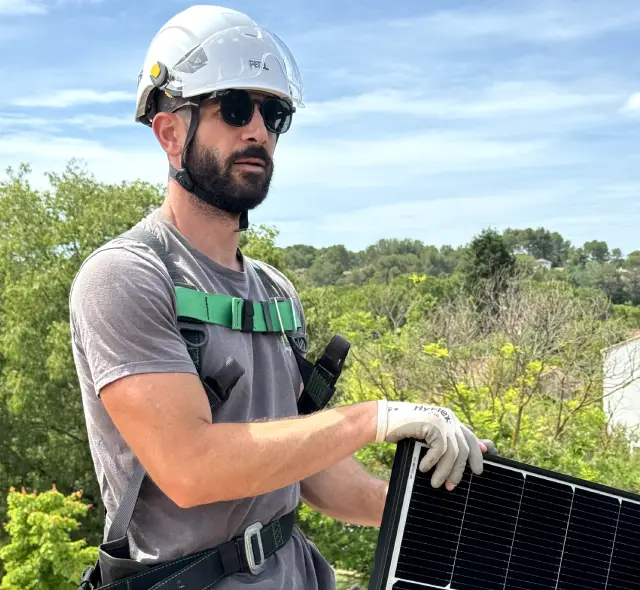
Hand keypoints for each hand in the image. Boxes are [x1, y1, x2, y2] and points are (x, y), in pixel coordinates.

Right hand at [375, 401, 491, 489]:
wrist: (383, 419)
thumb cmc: (402, 430)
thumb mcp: (426, 435)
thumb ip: (442, 440)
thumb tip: (461, 453)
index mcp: (449, 418)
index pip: (469, 437)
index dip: (476, 453)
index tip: (478, 471)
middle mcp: (448, 417)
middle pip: (464, 447)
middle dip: (460, 470)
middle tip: (452, 486)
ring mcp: (442, 420)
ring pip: (453, 452)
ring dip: (445, 471)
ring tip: (436, 484)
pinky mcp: (432, 424)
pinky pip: (439, 449)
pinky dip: (431, 462)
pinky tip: (424, 469)